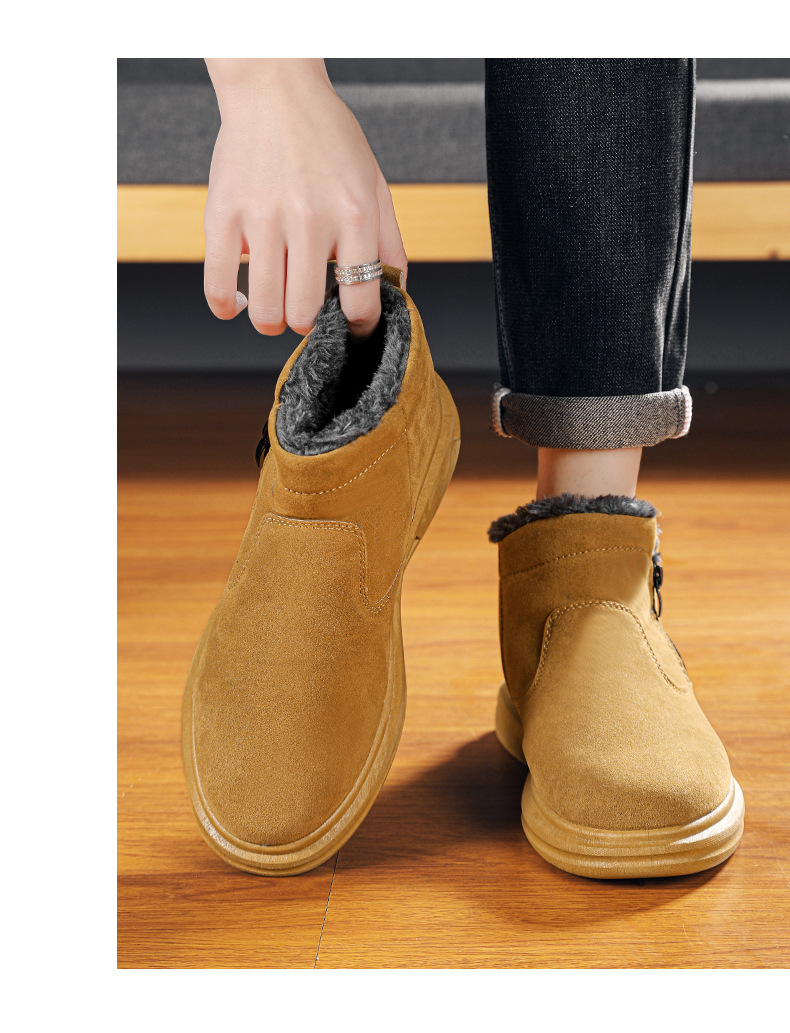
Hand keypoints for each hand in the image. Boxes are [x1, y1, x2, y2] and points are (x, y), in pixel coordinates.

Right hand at [203, 59, 406, 340]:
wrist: (274, 88)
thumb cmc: (327, 137)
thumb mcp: (374, 183)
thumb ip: (388, 241)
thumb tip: (396, 291)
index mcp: (354, 215)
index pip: (360, 301)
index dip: (358, 325)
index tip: (350, 325)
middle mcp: (310, 219)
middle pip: (304, 315)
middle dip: (307, 324)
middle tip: (305, 310)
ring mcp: (262, 218)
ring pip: (265, 310)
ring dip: (271, 321)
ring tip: (275, 309)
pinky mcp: (223, 214)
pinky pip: (218, 287)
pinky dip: (226, 308)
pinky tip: (237, 303)